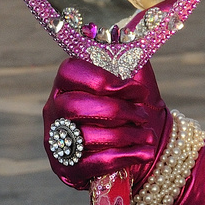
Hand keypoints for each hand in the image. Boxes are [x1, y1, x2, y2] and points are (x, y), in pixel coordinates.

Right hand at [42, 59, 204, 204]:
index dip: (101, 78)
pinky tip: (144, 152)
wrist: (141, 142)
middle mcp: (55, 110)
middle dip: (116, 110)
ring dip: (125, 135)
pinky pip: (95, 163)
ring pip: (87, 136)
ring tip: (149, 135)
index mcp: (67, 83)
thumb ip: (131, 56)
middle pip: (76, 106)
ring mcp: (58, 141)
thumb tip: (129, 36)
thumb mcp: (135, 76)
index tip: (132, 88)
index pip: (70, 71)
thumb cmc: (135, 104)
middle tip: (143, 115)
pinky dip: (125, 156)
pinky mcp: (67, 169)